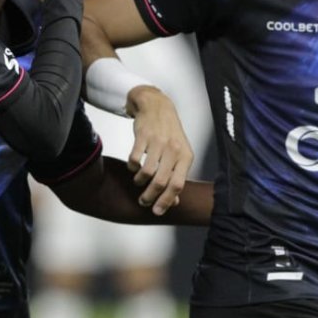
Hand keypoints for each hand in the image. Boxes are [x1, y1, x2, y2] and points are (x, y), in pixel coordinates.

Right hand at [126, 85, 192, 215]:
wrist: (157, 106)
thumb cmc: (169, 133)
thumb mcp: (179, 153)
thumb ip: (176, 176)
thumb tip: (173, 201)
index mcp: (185, 156)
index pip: (177, 185)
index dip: (166, 201)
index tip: (157, 211)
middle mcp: (173, 150)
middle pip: (161, 181)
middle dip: (150, 196)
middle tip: (143, 201)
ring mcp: (158, 142)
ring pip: (147, 172)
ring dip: (139, 182)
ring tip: (137, 182)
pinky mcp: (143, 135)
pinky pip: (134, 159)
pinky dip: (132, 167)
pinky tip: (133, 167)